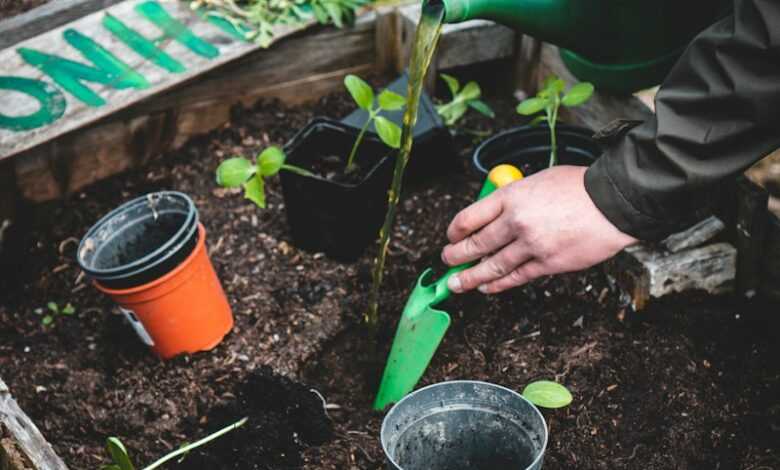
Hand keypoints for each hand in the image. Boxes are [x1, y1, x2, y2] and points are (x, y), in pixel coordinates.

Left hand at [442, 165, 637, 293]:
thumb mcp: (537, 180)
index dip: (454, 231)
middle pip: (476, 244)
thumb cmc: (579, 188)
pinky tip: (487, 287)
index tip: (450, 236)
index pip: (469, 217)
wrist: (613, 202)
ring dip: (470, 278)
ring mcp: (531, 245)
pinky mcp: (547, 263)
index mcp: (511, 196)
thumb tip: (495, 214)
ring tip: (456, 284)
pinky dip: (498, 284)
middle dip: (455, 256)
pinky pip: (515, 277)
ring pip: (492, 266)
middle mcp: (516, 221)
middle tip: (446, 261)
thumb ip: (514, 197)